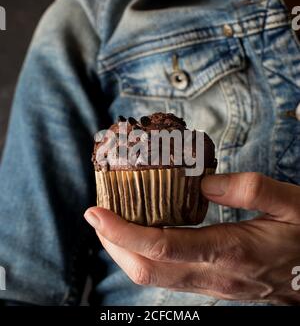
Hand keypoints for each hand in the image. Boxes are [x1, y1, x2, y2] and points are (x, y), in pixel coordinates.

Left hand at [84, 172, 299, 304]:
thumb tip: (203, 182)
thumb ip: (249, 189)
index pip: (162, 246)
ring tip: (111, 222)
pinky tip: (142, 234)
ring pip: (151, 276)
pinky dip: (143, 255)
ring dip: (124, 250)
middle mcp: (212, 274)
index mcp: (230, 251)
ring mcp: (209, 284)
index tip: (96, 213)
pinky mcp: (209, 283)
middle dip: (112, 243)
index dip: (122, 232)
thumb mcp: (291, 204)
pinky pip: (166, 275)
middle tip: (97, 214)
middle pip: (145, 268)